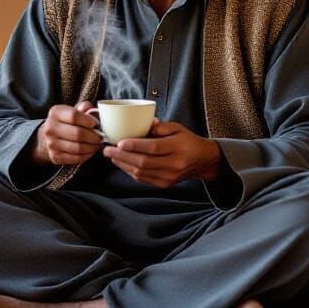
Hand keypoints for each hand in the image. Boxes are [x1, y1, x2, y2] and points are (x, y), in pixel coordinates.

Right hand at [34, 101, 101, 166]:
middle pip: (77, 134)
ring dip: (91, 147)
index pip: (74, 116)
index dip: (88, 120)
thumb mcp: (72, 110)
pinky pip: (75, 158)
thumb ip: (83, 107)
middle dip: (93, 136)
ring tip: (96, 143)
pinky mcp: (55, 157)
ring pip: (78, 148)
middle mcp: (50, 128)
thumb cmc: (66, 121)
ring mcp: (51, 144)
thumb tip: (90, 109)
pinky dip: (86, 155)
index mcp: (55, 113)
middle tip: (100, 136)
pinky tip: (90, 150)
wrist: (49, 136)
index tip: (96, 123)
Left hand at [103, 119, 221, 187]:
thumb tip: (143, 123)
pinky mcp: (164, 184)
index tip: (119, 142)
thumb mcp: (177, 128)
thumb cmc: (187, 141)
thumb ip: (160, 126)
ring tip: (111, 155)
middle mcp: (174, 164)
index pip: (153, 147)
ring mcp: (168, 177)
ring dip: (123, 164)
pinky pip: (143, 178)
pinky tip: (122, 163)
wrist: (201, 160)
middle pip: (144, 162)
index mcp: (178, 147)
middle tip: (107, 149)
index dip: (135, 145)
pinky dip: (130, 171)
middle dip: (122, 156)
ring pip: (141, 172)